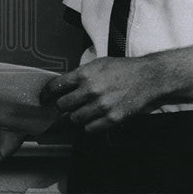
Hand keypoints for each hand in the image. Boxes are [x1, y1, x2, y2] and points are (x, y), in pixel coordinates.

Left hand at [39, 52, 159, 133]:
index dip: (46, 95)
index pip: (56, 87)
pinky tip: (93, 119)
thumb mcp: (98, 64)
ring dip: (75, 117)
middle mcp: (91, 90)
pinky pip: (90, 129)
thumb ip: (80, 75)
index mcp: (85, 74)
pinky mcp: (112, 118)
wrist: (148, 78)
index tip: (44, 99)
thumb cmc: (124, 69)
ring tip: (82, 112)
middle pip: (63, 106)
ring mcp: (101, 106)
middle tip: (65, 107)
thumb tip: (63, 87)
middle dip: (62, 107)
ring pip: (75, 119)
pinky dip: (89, 126)